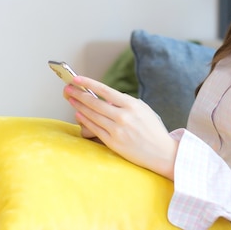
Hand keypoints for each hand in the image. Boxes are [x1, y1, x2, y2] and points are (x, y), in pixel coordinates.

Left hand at [63, 76, 178, 179]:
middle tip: (68, 88)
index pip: (105, 90)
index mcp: (132, 105)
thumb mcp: (143, 109)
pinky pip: (95, 129)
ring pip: (92, 115)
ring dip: (79, 106)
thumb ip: (125, 103)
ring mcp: (117, 130)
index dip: (89, 83)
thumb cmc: (152, 128)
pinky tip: (78, 114)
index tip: (77, 78)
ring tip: (71, 99)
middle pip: (95, 103)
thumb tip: (105, 99)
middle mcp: (123, 117)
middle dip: (79, 94)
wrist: (162, 152)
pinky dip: (85, 120)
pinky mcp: (113, 143)